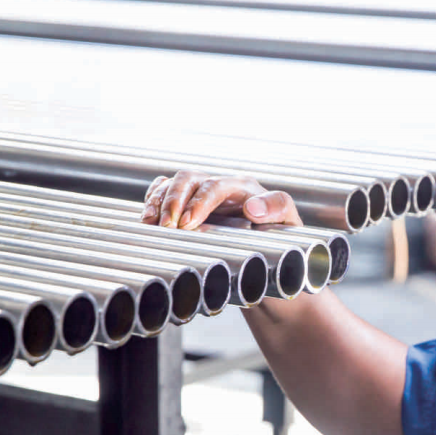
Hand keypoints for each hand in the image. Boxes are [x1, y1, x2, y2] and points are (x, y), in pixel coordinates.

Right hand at [139, 171, 303, 228]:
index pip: (216, 186)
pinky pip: (166, 190)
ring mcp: (203, 194)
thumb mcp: (289, 225)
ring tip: (149, 223)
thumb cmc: (282, 240)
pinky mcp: (190, 204)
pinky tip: (146, 216)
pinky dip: (153, 199)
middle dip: (174, 200)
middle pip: (190, 178)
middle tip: (166, 226)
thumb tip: (252, 207)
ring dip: (159, 201)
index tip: (187, 222)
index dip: (199, 202)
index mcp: (244, 188)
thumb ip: (277, 209)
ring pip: (174, 182)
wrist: (272, 256)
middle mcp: (221, 186)